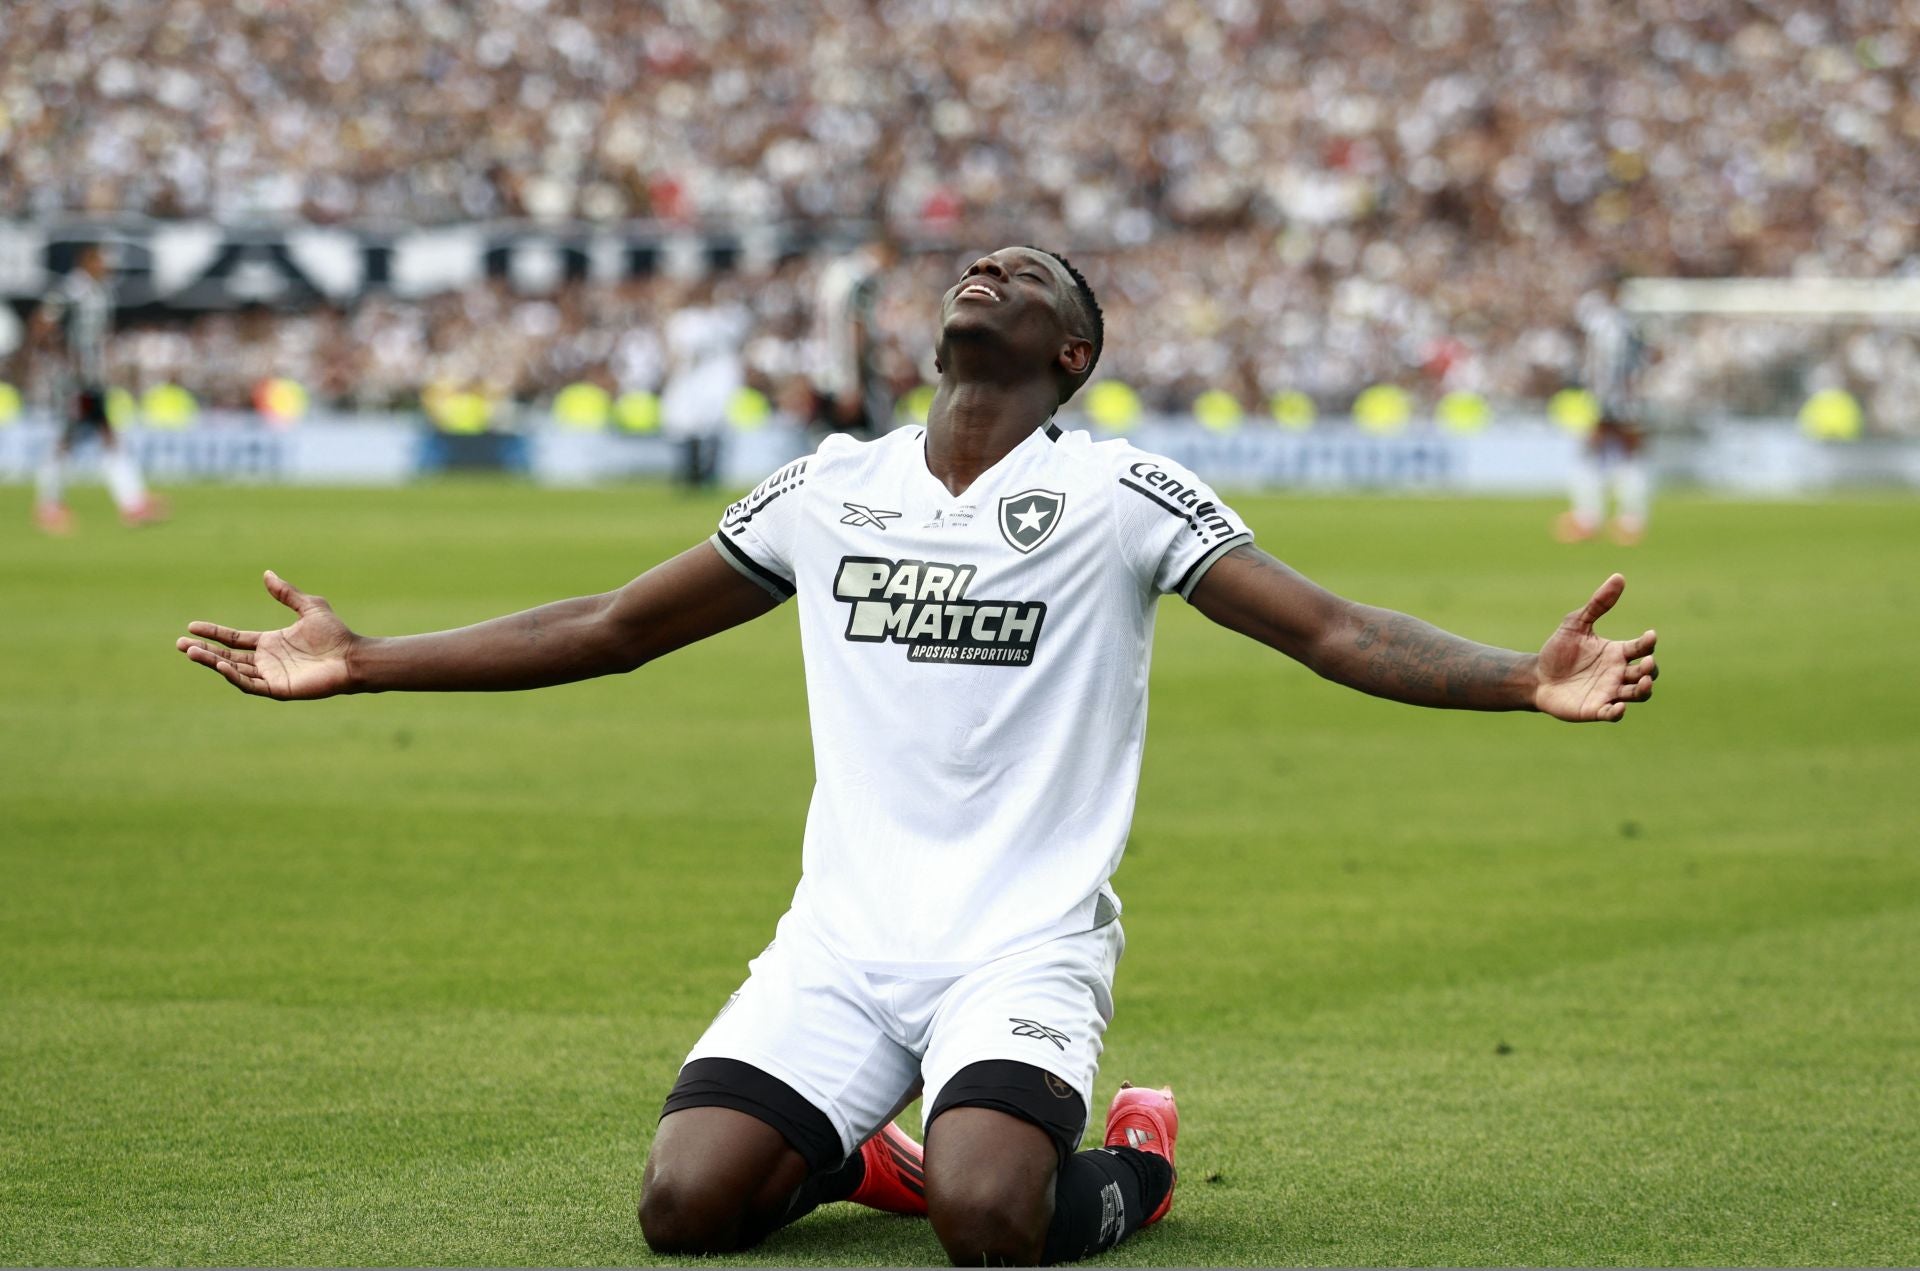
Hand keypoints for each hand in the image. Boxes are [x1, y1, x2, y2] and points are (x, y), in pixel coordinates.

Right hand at [176, 570, 356, 699]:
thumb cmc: (335, 634)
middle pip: (228, 656)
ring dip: (213, 662)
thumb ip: (286, 593)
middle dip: (204, 650)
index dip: (213, 633)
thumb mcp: (308, 607)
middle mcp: (267, 660)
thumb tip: (267, 574)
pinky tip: (221, 665)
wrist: (352, 656)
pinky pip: (250, 684)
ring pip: (234, 670)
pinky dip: (234, 676)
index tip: (191, 626)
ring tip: (192, 652)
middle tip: (180, 644)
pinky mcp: (278, 689)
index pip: (234, 638)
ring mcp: (271, 676)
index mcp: (270, 643)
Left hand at [1534, 573, 1657, 721]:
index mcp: (1617, 652)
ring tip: (1642, 683)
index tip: (1649, 636)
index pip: (1641, 648)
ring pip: (1637, 694)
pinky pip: (1612, 714)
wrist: (1536, 676)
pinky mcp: (1595, 709)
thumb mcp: (1576, 623)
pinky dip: (1618, 712)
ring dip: (1643, 690)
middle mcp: (1618, 673)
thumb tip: (1619, 577)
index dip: (1648, 643)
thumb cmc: (1559, 651)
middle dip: (1649, 669)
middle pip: (1646, 673)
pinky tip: (1619, 707)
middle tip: (1645, 663)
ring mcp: (1609, 692)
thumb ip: (1598, 604)